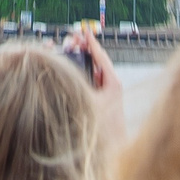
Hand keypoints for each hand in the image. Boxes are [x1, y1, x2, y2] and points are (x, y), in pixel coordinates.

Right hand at [65, 25, 126, 151]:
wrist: (115, 148)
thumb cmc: (101, 129)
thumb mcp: (87, 104)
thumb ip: (78, 86)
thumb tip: (64, 71)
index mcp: (112, 83)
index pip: (101, 57)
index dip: (91, 43)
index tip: (84, 31)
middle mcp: (113, 85)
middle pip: (98, 61)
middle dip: (85, 48)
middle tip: (74, 38)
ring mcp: (109, 92)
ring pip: (96, 69)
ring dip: (85, 58)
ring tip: (73, 47)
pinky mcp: (106, 99)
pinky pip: (95, 79)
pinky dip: (86, 70)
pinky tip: (75, 65)